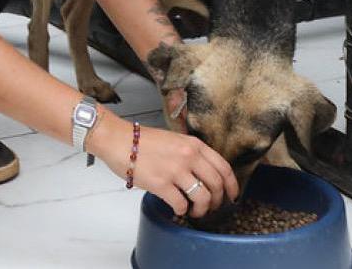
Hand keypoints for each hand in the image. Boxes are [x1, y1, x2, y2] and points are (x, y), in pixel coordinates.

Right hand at [89, 114, 238, 217]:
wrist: (119, 140)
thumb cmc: (143, 141)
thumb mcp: (175, 140)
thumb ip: (192, 153)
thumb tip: (203, 174)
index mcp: (194, 145)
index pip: (224, 168)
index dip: (232, 186)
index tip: (232, 196)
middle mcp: (189, 156)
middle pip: (217, 185)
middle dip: (217, 201)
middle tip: (211, 207)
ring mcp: (175, 170)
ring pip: (202, 197)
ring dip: (201, 210)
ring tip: (193, 211)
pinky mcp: (161, 184)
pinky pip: (181, 204)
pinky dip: (181, 211)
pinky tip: (177, 209)